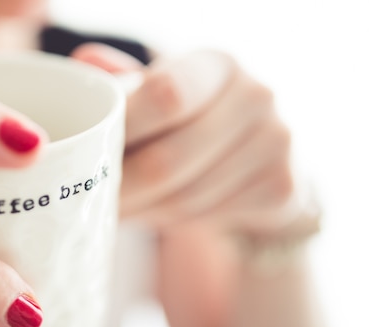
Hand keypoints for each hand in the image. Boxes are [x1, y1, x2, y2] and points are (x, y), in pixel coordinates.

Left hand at [73, 44, 294, 236]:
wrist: (258, 156)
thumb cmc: (195, 120)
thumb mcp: (165, 91)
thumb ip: (128, 83)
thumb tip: (85, 61)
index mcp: (216, 63)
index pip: (163, 95)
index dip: (120, 131)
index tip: (87, 154)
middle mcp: (256, 95)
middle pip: (167, 162)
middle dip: (120, 189)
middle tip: (89, 200)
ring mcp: (277, 142)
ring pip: (183, 199)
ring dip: (141, 210)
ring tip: (117, 208)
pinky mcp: (282, 187)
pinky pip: (207, 219)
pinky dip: (172, 223)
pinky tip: (158, 213)